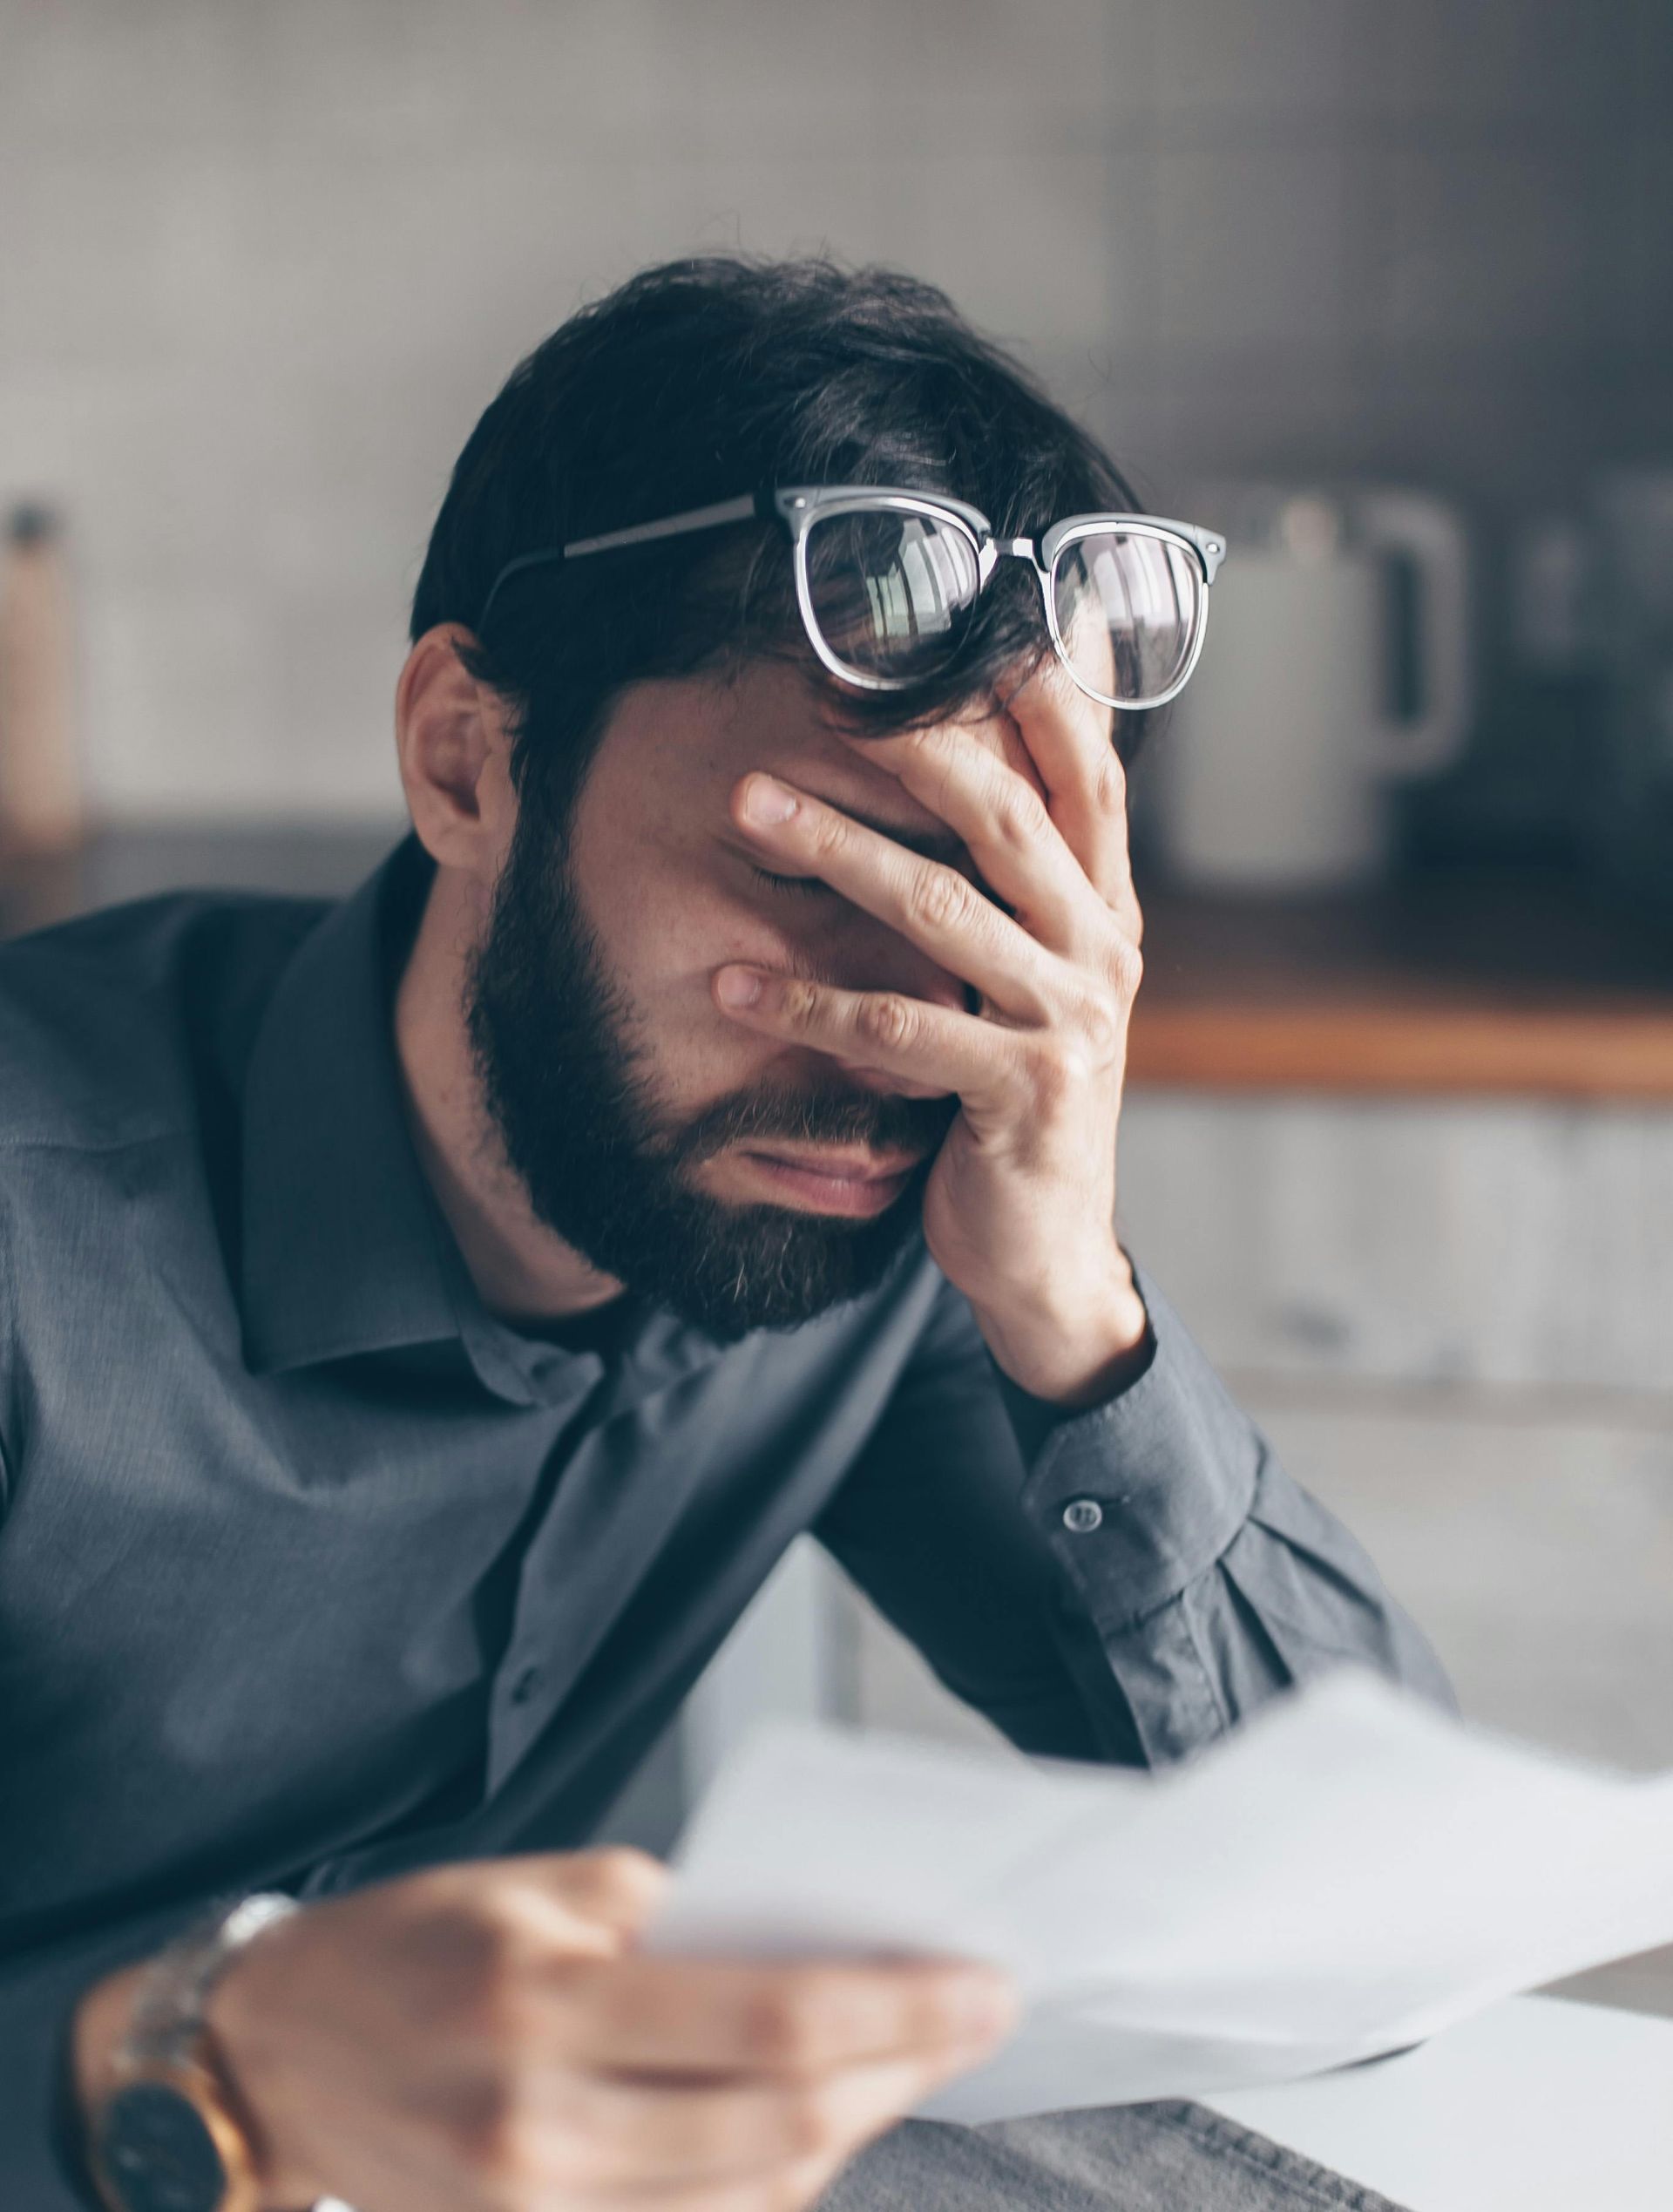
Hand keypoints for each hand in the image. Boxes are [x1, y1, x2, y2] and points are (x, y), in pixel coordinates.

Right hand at [80, 1849, 1016, 2211]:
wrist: (264, 2061)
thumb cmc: (407, 1945)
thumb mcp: (532, 1885)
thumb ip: (666, 1921)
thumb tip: (803, 1945)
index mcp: (544, 2001)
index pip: (771, 2021)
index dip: (897, 2007)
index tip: (983, 1980)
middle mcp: (543, 2127)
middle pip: (783, 2120)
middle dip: (905, 2067)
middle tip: (979, 2014)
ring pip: (754, 2194)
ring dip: (853, 2127)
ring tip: (912, 2058)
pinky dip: (773, 2182)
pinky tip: (817, 2123)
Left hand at [714, 654, 1149, 1405]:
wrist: (1048, 1247)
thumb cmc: (1022, 1092)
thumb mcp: (1036, 979)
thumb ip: (1019, 885)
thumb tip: (981, 776)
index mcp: (1105, 908)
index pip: (1087, 770)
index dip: (1034, 688)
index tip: (957, 615)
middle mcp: (1100, 949)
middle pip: (1007, 816)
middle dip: (910, 743)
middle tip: (818, 690)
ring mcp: (1068, 1022)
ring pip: (944, 910)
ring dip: (836, 849)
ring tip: (748, 805)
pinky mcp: (1020, 1094)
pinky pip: (902, 1028)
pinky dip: (811, 1002)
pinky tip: (733, 979)